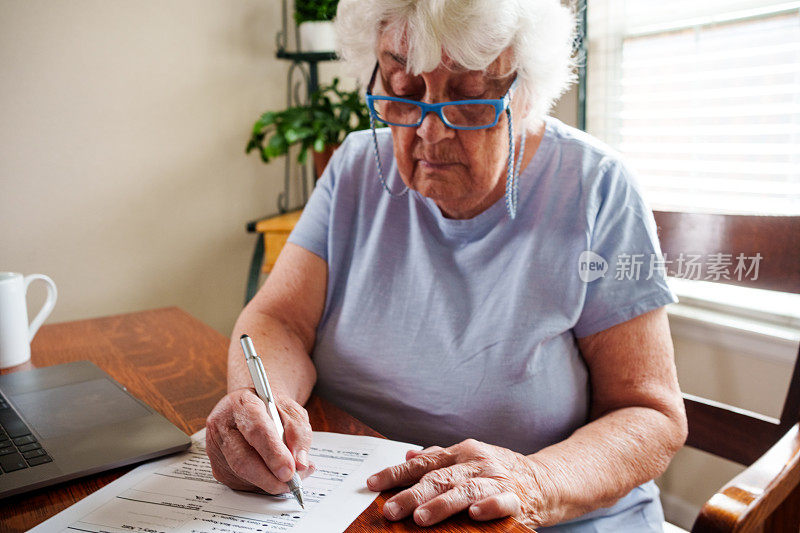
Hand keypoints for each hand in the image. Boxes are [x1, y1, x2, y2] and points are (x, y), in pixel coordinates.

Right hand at [205, 387, 314, 493]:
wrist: (253, 407)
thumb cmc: (272, 408)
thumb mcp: (292, 411)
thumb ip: (299, 435)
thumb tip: (300, 465)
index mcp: (242, 404)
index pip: (256, 430)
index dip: (274, 453)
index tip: (289, 471)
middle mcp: (222, 424)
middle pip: (242, 459)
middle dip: (269, 478)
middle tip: (291, 484)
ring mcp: (215, 446)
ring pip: (241, 475)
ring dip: (268, 482)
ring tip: (289, 476)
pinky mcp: (216, 465)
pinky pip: (239, 483)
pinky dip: (260, 484)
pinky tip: (272, 475)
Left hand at [366, 439, 551, 526]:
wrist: (545, 479)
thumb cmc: (497, 471)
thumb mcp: (467, 459)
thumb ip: (438, 459)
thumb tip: (407, 456)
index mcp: (461, 453)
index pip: (423, 463)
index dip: (396, 474)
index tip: (371, 484)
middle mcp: (476, 463)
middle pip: (439, 478)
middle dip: (411, 494)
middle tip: (390, 510)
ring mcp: (496, 479)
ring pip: (465, 491)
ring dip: (442, 504)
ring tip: (421, 517)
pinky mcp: (516, 498)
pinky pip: (502, 501)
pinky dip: (488, 506)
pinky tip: (475, 514)